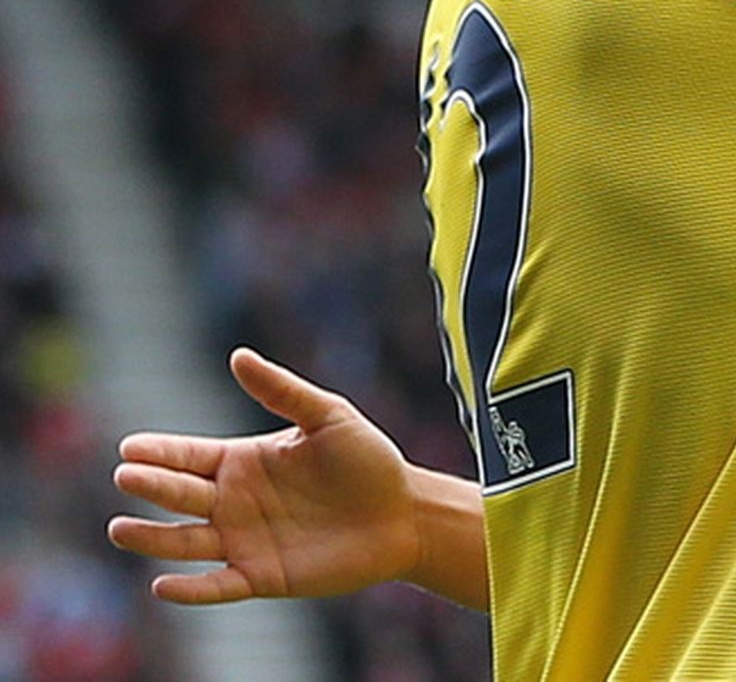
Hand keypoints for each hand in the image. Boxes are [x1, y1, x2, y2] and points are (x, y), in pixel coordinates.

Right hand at [108, 347, 419, 602]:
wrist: (405, 513)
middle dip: (151, 486)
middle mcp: (234, 502)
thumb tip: (238, 355)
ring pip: (186, 542)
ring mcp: (244, 541)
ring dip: (153, 538)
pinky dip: (191, 589)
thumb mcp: (329, 417)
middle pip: (180, 495)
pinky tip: (163, 584)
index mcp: (243, 462)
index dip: (159, 453)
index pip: (188, 456)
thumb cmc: (368, 461)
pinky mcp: (262, 577)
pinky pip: (218, 586)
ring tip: (120, 528)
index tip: (129, 448)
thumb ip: (283, 391)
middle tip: (126, 476)